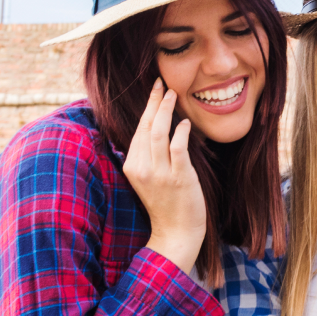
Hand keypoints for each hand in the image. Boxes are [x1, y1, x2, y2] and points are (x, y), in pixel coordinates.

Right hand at [123, 79, 206, 273]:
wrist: (176, 232)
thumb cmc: (167, 204)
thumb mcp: (149, 178)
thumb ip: (148, 156)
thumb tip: (155, 130)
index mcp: (132, 166)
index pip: (138, 129)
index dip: (147, 107)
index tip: (155, 89)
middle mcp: (142, 168)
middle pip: (145, 126)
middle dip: (154, 102)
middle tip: (162, 83)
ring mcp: (159, 173)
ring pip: (158, 133)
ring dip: (166, 111)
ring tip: (173, 94)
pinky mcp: (178, 178)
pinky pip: (177, 149)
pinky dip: (180, 132)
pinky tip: (185, 122)